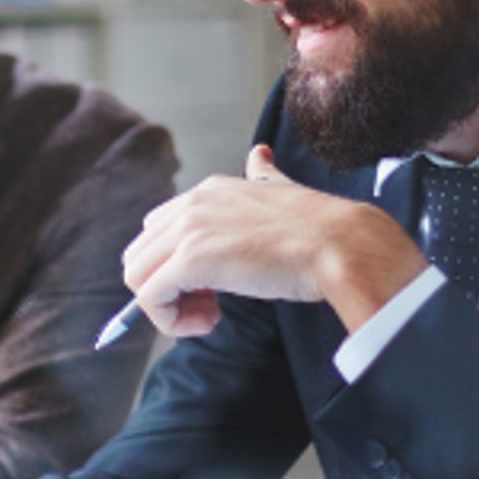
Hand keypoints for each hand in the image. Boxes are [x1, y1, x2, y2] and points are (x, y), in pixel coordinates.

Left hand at [121, 145, 425, 337]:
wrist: (342, 245)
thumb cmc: (320, 231)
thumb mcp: (281, 192)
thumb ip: (264, 176)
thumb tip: (260, 155)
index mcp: (209, 190)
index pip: (158, 230)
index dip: (175, 265)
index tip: (212, 286)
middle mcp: (192, 204)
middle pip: (140, 254)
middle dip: (165, 285)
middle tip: (209, 305)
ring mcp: (188, 230)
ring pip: (137, 277)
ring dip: (167, 306)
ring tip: (210, 316)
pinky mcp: (191, 261)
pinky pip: (149, 299)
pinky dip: (169, 320)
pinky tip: (210, 322)